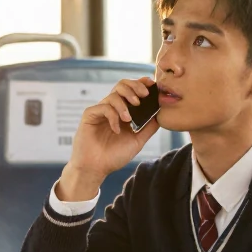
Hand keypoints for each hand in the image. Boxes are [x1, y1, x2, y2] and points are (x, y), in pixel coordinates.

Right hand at [56, 77, 161, 200]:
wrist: (96, 168)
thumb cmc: (114, 156)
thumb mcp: (137, 141)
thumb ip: (149, 127)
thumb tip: (161, 113)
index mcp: (123, 111)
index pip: (132, 90)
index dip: (141, 83)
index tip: (152, 84)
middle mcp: (112, 108)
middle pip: (122, 85)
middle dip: (134, 87)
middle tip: (143, 96)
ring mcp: (100, 111)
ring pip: (114, 95)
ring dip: (124, 105)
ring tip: (128, 119)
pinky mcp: (90, 115)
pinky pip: (103, 107)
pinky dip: (113, 116)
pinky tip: (116, 130)